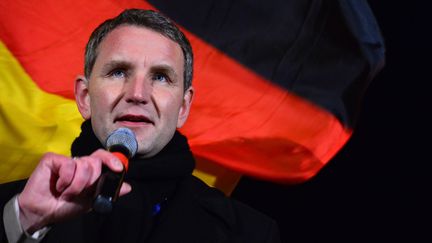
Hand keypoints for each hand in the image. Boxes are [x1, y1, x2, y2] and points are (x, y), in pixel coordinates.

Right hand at [17, 149, 131, 232]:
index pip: (103, 157)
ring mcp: (66, 160)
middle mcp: (79, 162)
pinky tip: (58, 186)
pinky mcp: (52, 159)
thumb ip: (109, 192)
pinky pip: (69, 165)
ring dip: (77, 185)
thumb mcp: (91, 201)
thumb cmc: (65, 206)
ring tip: (67, 192)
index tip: (118, 169)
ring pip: (84, 164)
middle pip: (95, 162)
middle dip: (91, 181)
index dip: (112, 160)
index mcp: (89, 170)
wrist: (44, 213)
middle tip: (79, 192)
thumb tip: (128, 187)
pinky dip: (66, 180)